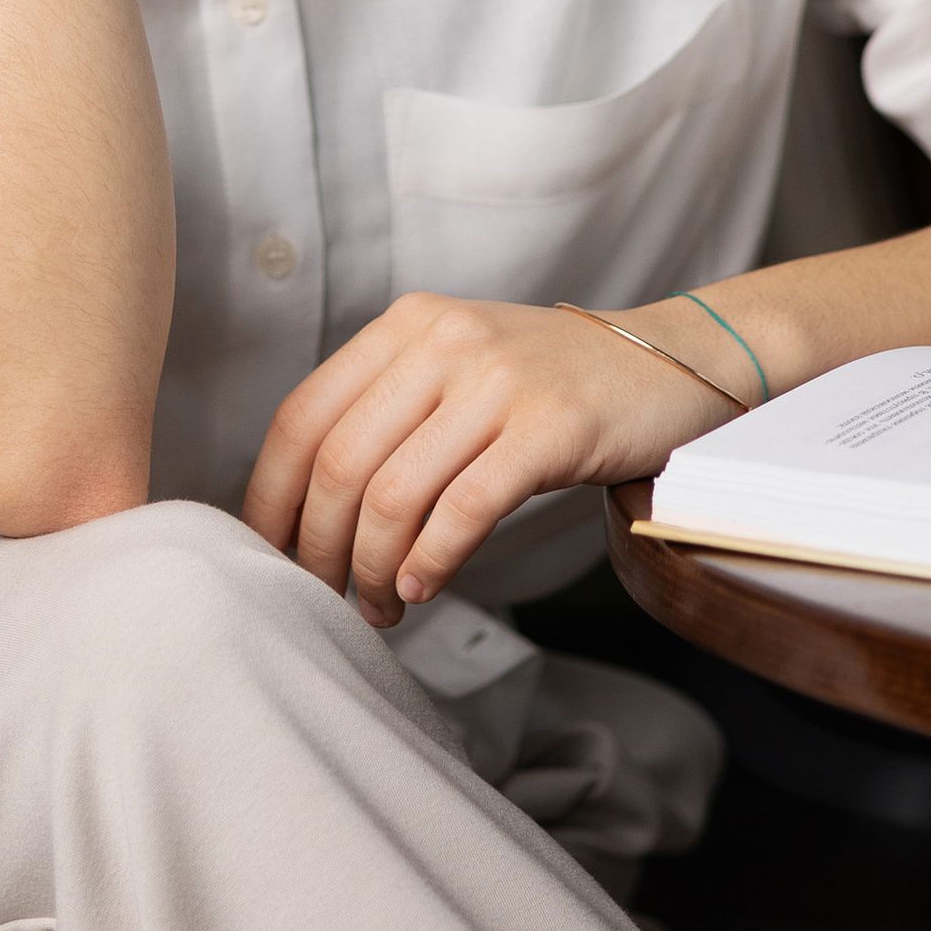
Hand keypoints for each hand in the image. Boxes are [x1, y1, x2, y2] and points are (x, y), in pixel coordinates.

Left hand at [240, 294, 741, 627]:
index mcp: (406, 325)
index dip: (269, 496)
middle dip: (318, 547)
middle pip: (340, 463)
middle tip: (323, 595)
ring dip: (373, 568)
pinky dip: (432, 561)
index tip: (263, 554)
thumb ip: (388, 408)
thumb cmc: (550, 382)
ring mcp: (498, 382)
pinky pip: (465, 509)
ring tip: (379, 604)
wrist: (667, 363)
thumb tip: (303, 503)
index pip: (303, 415)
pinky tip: (423, 587)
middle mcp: (444, 342)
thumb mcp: (457, 365)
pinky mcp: (551, 427)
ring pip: (394, 493)